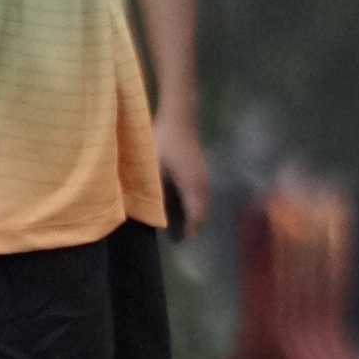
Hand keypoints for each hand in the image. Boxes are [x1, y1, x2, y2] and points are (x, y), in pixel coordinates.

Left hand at [153, 106, 210, 236]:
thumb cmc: (166, 140)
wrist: (181, 117)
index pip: (196, 216)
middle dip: (193, 226)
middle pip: (203, 213)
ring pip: (203, 204)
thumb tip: (153, 209)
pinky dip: (195, 204)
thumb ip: (156, 188)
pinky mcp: (202, 171)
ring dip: (195, 215)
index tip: (179, 241)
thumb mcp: (155, 166)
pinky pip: (202, 195)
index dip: (190, 230)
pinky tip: (181, 203)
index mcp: (192, 186)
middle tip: (177, 236)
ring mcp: (205, 177)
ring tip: (179, 224)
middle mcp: (202, 185)